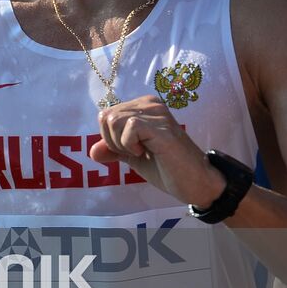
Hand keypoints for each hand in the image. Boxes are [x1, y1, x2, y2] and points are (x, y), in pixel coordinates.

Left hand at [89, 95, 225, 206]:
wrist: (195, 184)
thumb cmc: (167, 169)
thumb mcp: (133, 157)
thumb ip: (113, 150)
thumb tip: (91, 151)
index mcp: (143, 106)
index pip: (106, 115)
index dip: (110, 138)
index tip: (132, 150)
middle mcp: (150, 103)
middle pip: (106, 116)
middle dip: (113, 141)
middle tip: (137, 152)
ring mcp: (157, 112)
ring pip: (114, 120)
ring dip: (122, 144)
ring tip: (143, 151)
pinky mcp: (161, 126)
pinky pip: (129, 127)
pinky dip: (130, 144)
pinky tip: (147, 151)